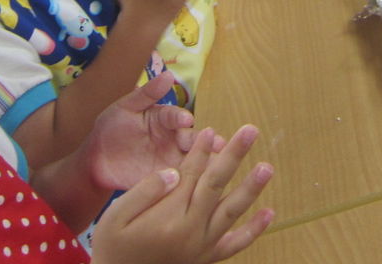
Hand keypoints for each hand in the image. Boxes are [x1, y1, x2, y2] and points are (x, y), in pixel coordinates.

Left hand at [83, 70, 214, 191]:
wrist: (96, 160)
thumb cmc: (111, 127)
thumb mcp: (125, 107)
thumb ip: (147, 93)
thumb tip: (169, 74)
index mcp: (164, 119)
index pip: (176, 117)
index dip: (181, 119)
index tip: (186, 120)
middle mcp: (173, 139)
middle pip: (193, 140)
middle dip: (205, 141)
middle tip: (217, 144)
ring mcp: (171, 160)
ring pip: (194, 161)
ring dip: (206, 162)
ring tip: (219, 164)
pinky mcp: (166, 180)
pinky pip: (181, 182)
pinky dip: (192, 184)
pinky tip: (203, 186)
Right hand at [90, 125, 274, 263]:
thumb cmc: (112, 246)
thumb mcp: (116, 216)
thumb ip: (145, 191)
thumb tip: (174, 171)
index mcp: (168, 216)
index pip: (190, 174)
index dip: (201, 150)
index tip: (210, 130)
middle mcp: (190, 230)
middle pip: (216, 184)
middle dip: (233, 155)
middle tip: (251, 130)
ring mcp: (202, 246)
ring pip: (231, 211)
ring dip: (250, 188)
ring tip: (267, 167)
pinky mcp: (207, 258)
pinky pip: (235, 244)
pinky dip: (253, 231)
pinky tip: (269, 213)